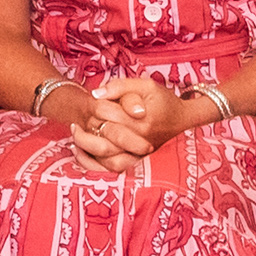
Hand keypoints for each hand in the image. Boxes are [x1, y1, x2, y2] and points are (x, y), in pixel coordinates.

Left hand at [59, 75, 194, 174]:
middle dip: (85, 133)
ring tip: (75, 138)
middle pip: (105, 143)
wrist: (181, 119)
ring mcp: (139, 156)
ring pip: (106, 161)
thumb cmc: (162, 100)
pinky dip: (93, 165)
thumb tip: (96, 94)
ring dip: (86, 151)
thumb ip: (121, 86)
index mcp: (143, 123)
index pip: (110, 119)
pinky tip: (81, 152)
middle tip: (75, 125)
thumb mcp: (146, 85)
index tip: (88, 103)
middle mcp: (141, 143)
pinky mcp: (136, 163)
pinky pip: (111, 170)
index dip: (95, 110)